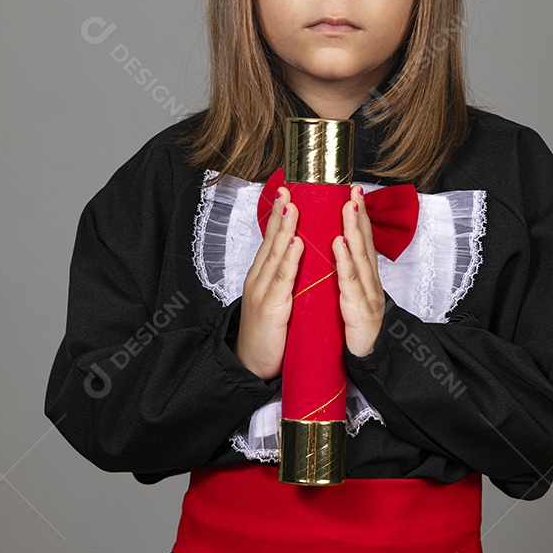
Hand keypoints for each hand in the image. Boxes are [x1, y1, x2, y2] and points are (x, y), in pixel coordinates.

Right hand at [231, 185, 303, 380]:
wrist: (251, 364)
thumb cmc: (268, 333)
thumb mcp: (277, 298)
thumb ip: (286, 278)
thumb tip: (302, 256)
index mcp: (262, 275)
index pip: (271, 240)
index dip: (278, 216)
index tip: (287, 192)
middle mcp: (259, 278)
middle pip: (270, 240)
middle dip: (279, 213)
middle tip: (287, 189)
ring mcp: (262, 292)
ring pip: (275, 254)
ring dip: (284, 229)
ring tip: (293, 207)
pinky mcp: (270, 308)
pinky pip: (282, 280)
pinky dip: (289, 260)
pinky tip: (296, 243)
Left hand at [332, 184, 385, 357]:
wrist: (365, 357)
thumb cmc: (354, 326)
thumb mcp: (350, 293)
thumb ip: (346, 272)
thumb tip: (335, 248)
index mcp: (364, 276)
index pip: (362, 239)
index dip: (359, 215)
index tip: (353, 190)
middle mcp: (369, 280)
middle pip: (365, 242)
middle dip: (359, 214)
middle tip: (354, 189)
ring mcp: (367, 293)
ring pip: (360, 256)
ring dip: (354, 229)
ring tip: (348, 206)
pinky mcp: (360, 309)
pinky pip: (350, 281)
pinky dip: (345, 260)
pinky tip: (339, 243)